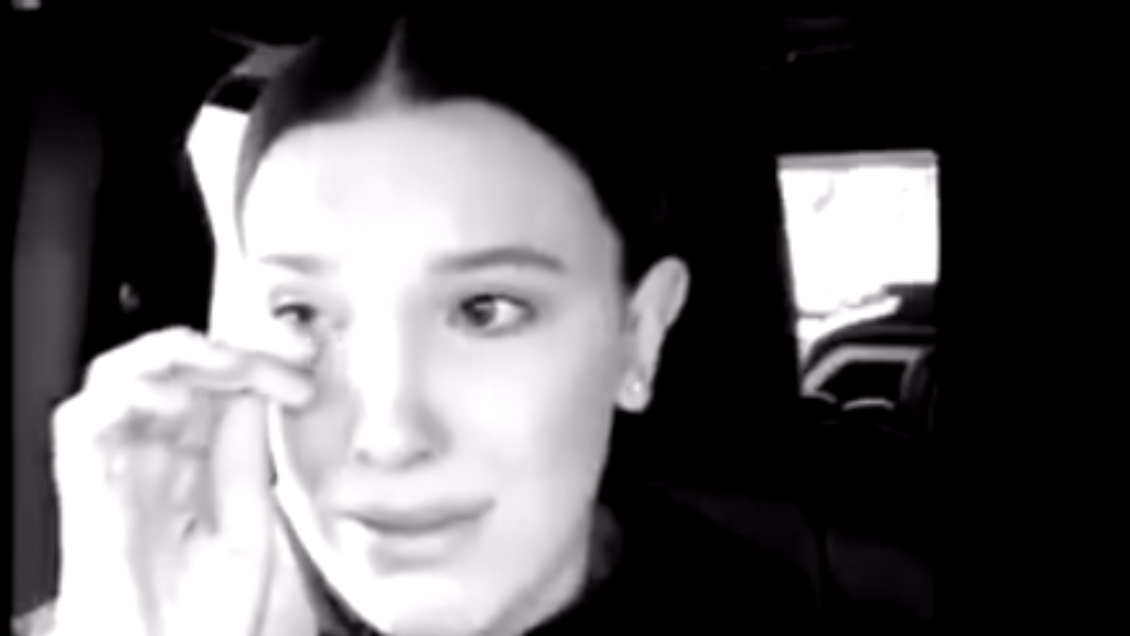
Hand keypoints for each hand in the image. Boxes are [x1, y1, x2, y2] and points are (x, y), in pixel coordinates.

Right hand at [49, 326, 314, 635]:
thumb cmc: (199, 627)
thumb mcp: (245, 530)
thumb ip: (244, 462)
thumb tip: (257, 395)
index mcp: (187, 470)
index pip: (214, 385)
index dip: (258, 359)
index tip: (303, 361)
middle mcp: (147, 462)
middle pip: (170, 365)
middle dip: (230, 344)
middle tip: (282, 355)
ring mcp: (112, 472)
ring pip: (117, 373)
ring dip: (177, 354)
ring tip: (232, 367)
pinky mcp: (82, 492)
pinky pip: (79, 423)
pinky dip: (125, 396)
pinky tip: (176, 402)